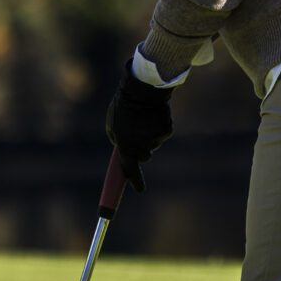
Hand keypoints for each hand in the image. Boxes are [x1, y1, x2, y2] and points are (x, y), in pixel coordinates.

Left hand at [104, 69, 174, 190]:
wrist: (143, 90)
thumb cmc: (124, 107)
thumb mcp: (112, 124)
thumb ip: (117, 139)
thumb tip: (123, 150)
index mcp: (126, 145)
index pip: (130, 169)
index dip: (135, 181)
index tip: (140, 190)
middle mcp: (142, 145)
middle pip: (145, 157)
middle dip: (142, 150)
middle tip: (138, 136)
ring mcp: (155, 138)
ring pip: (153, 143)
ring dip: (148, 135)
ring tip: (142, 118)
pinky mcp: (167, 130)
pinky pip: (162, 133)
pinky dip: (158, 126)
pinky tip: (154, 114)